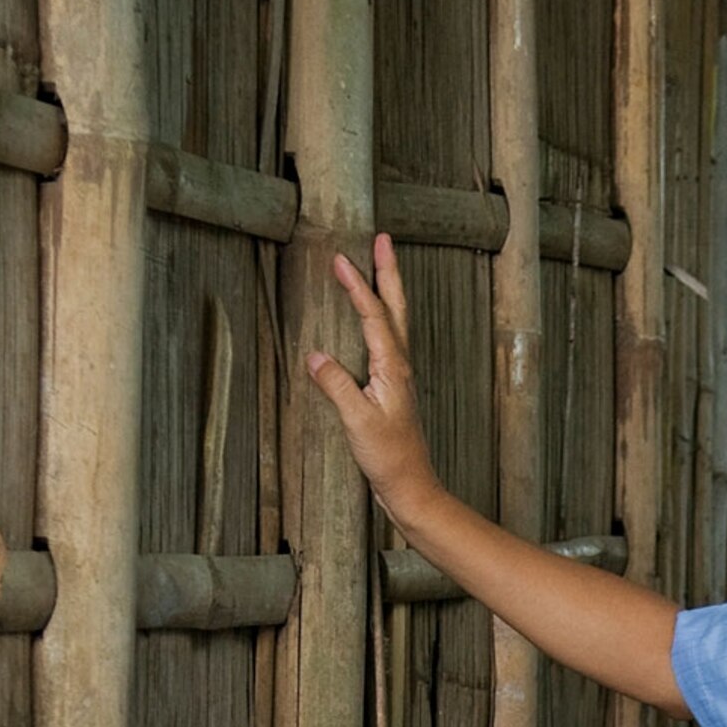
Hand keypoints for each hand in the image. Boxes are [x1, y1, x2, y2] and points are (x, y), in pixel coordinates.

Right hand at [307, 234, 439, 525]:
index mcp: (392, 368)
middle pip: (395, 308)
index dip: (357, 286)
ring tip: (379, 265)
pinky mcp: (392, 388)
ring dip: (387, 290)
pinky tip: (371, 320)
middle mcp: (399, 366)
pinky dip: (379, 318)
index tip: (340, 259)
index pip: (374, 316)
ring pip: (394, 322)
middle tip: (383, 239)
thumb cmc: (389, 458)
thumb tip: (315, 354)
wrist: (410, 487)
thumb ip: (336, 386)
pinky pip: (386, 340)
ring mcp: (397, 376)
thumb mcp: (357, 421)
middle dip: (388, 272)